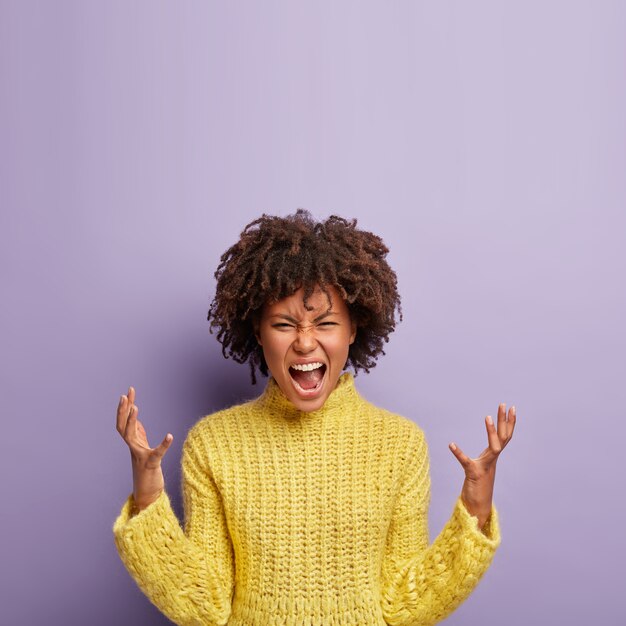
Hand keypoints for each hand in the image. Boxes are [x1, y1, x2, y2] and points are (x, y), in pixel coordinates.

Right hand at [116, 386, 173, 511]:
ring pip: (131, 437)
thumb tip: (136, 420)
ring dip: (132, 422)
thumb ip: (139, 434)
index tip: (128, 392)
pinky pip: (157, 453)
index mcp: (133, 443)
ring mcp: (140, 456)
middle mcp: (133, 448)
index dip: (125, 407)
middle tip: (125, 395)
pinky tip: (170, 435)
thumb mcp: (143, 448)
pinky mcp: (151, 465)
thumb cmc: (146, 471)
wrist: (147, 495)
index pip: (125, 422)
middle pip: (122, 426)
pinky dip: (164, 445)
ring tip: (135, 407)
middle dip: (123, 410)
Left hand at [449, 403, 515, 529]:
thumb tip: (465, 445)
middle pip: (504, 438)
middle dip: (505, 421)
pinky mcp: (473, 474)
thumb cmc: (477, 487)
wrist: (477, 507)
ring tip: (487, 416)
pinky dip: (458, 453)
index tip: (510, 407)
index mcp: (493, 456)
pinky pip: (466, 462)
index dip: (508, 422)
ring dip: (492, 433)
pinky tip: (451, 445)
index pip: (504, 436)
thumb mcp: (476, 466)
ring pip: (494, 448)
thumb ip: (473, 457)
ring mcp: (485, 467)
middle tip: (505, 404)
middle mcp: (492, 460)